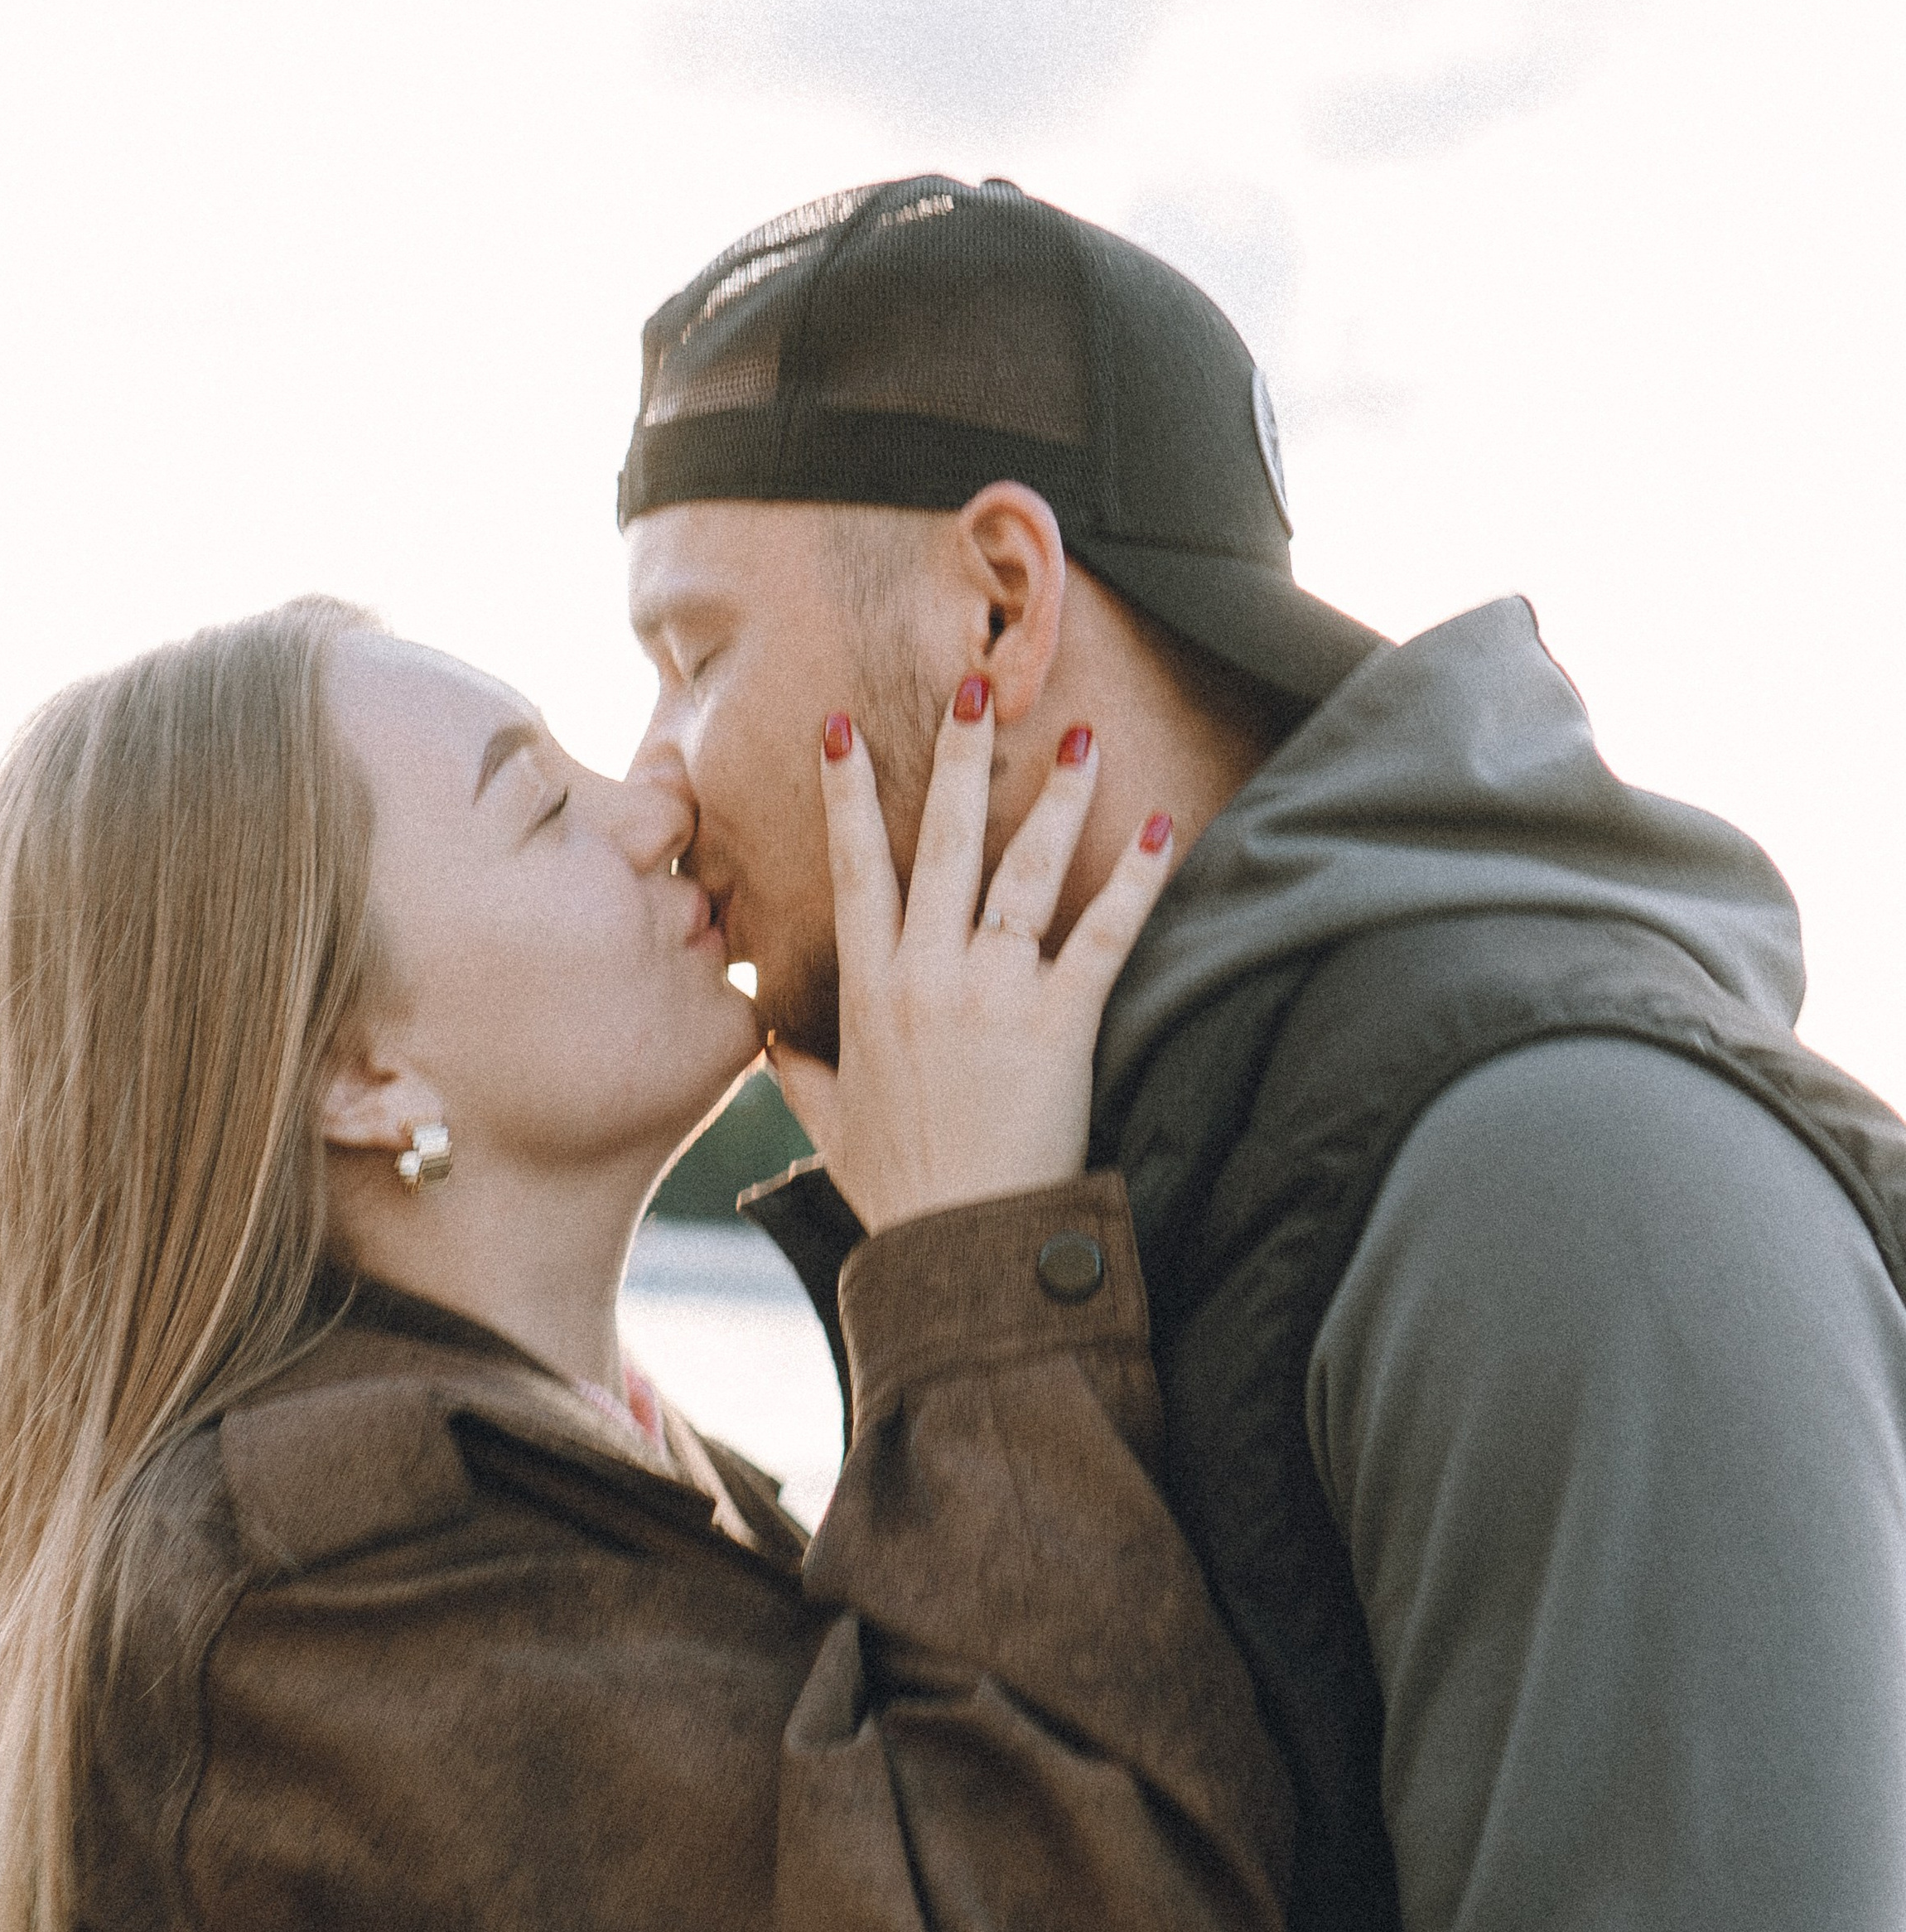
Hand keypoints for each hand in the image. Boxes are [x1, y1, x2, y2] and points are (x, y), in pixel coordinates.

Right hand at [770, 686, 1176, 1234]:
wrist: (959, 1247)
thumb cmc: (901, 1195)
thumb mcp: (832, 1128)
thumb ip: (801, 1074)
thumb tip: (770, 1038)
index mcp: (870, 992)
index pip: (853, 871)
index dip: (847, 794)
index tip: (840, 725)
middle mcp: (924, 976)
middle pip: (940, 843)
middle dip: (958, 757)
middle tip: (975, 684)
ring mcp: (991, 994)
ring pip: (1024, 871)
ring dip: (1056, 797)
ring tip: (1080, 735)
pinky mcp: (1056, 1023)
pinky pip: (1103, 934)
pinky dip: (1137, 879)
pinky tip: (1161, 827)